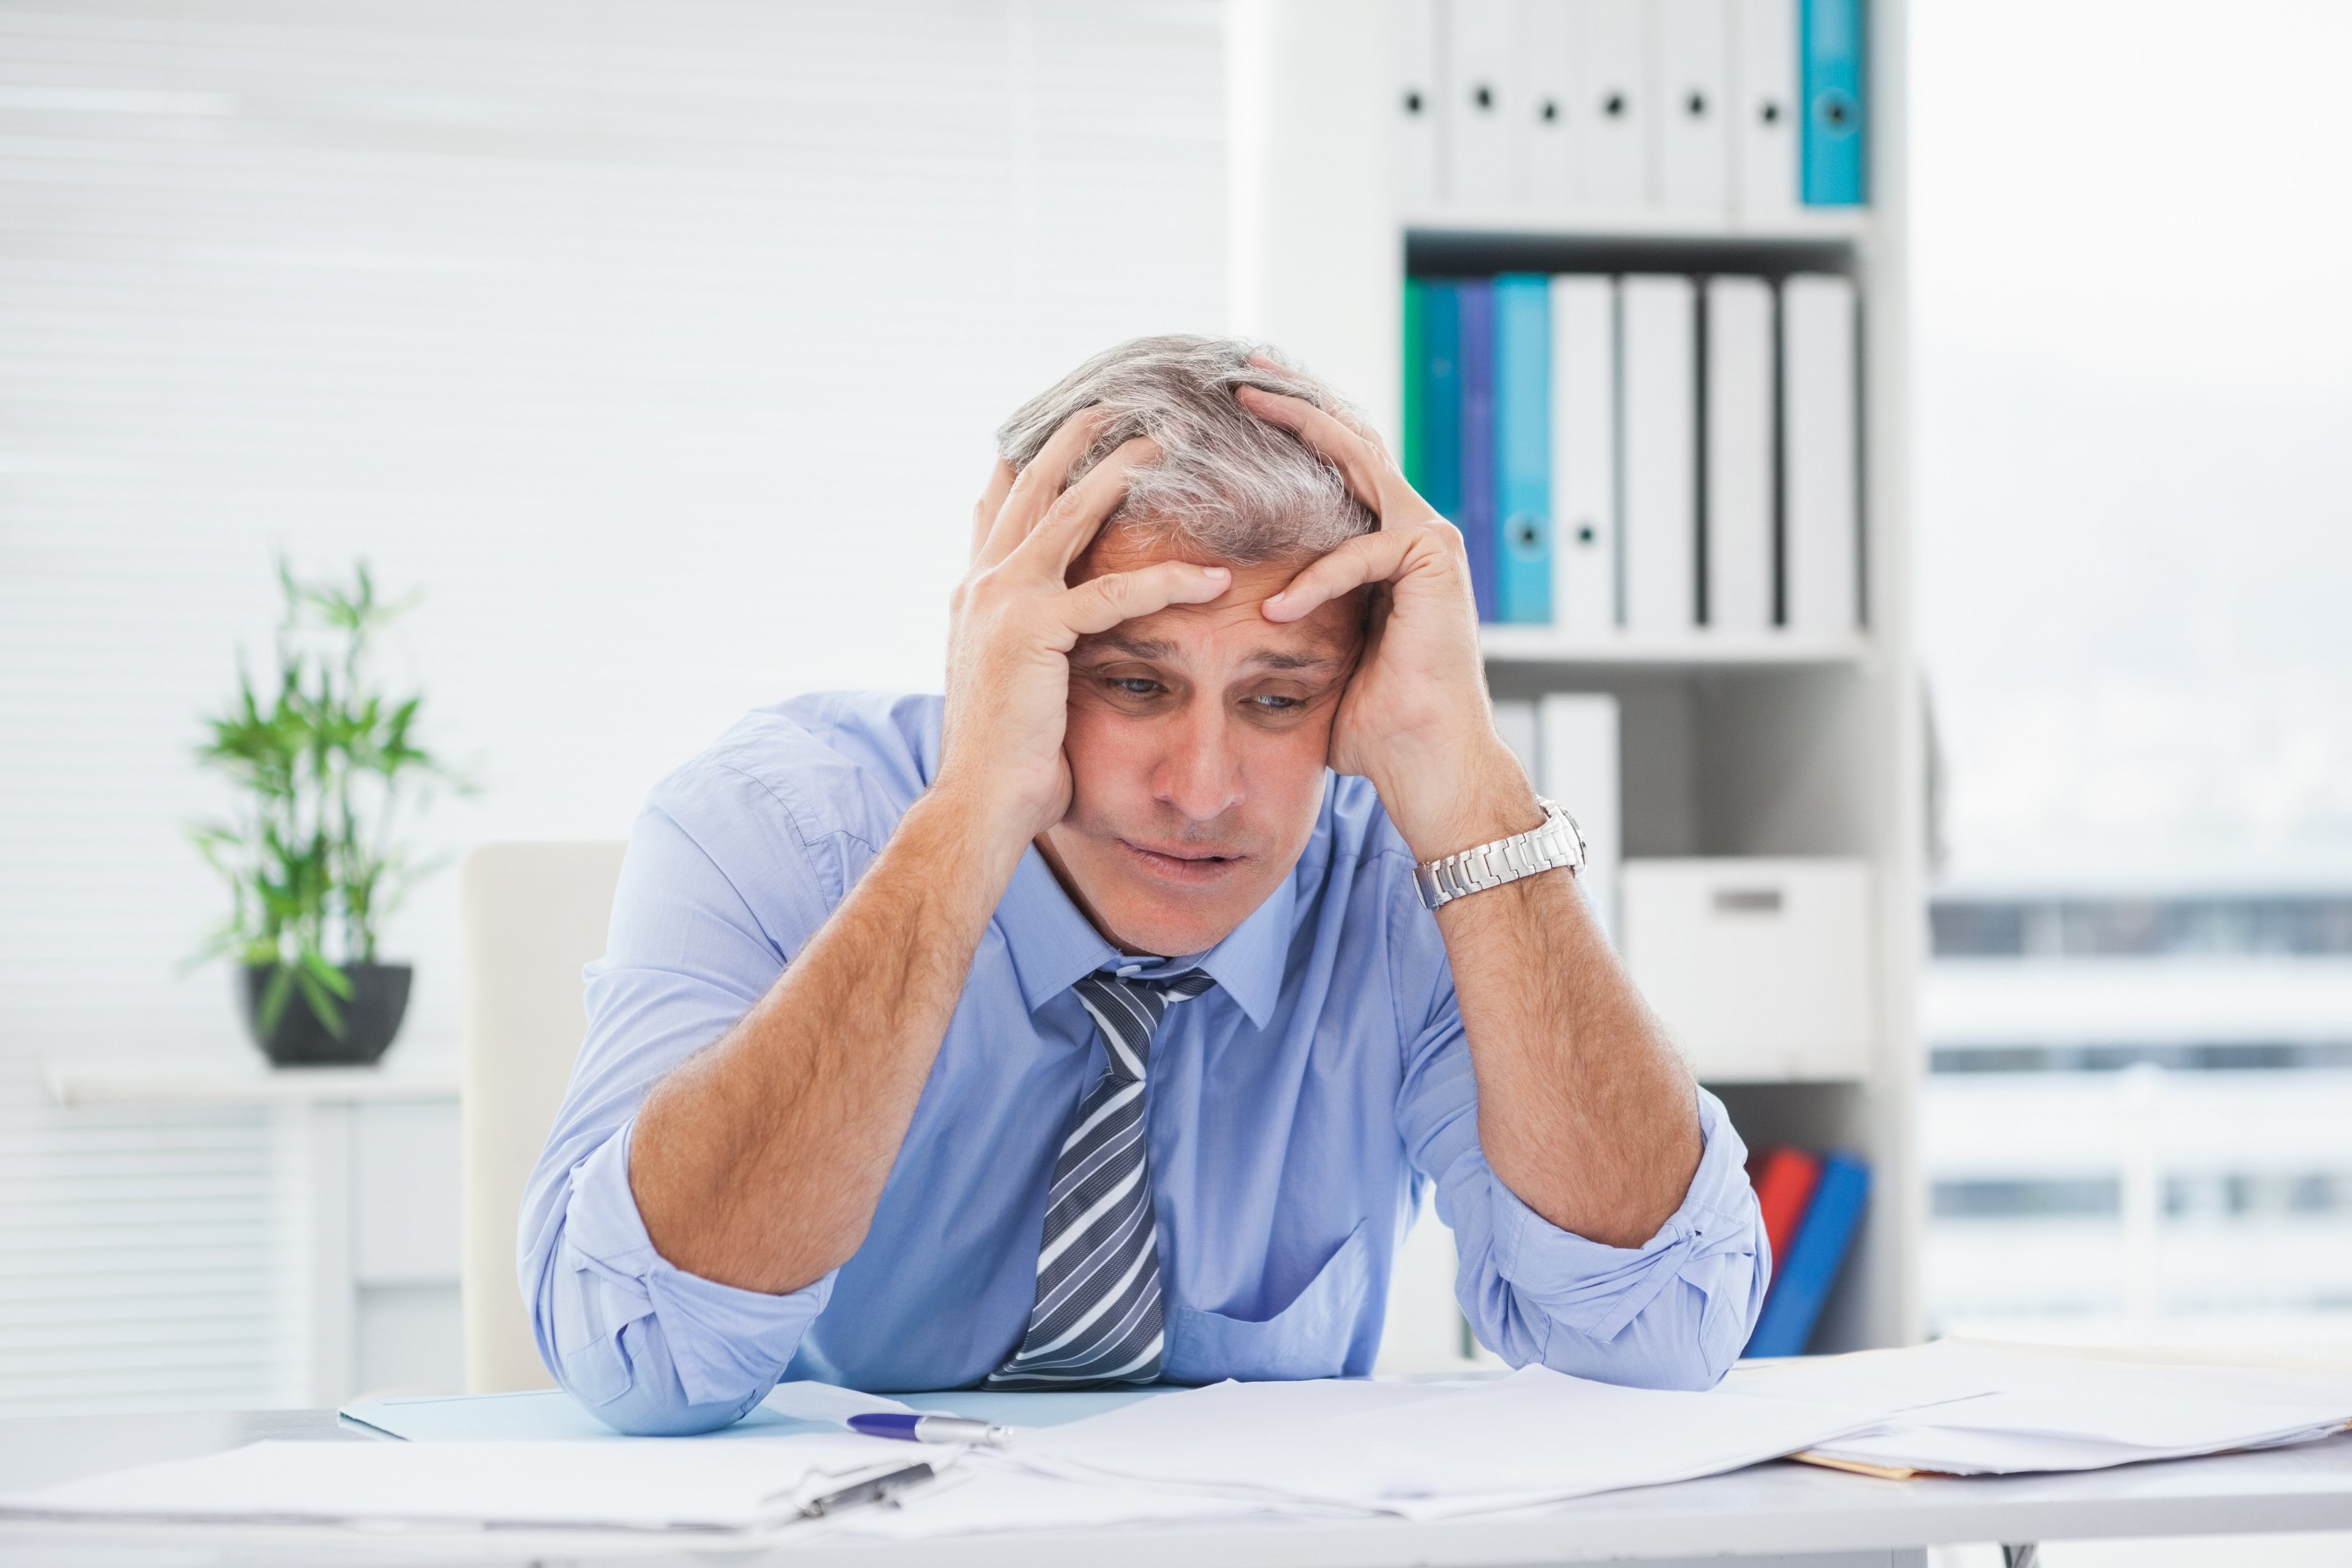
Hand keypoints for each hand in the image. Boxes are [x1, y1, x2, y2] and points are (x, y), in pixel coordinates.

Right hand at [938, 410, 1231, 846]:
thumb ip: (1028, 640)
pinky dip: (1167, 583)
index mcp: (975, 593)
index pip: (1000, 507)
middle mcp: (982, 585)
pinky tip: (1214, 580)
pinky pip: (1113, 593)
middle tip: (1114, 405)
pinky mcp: (1036, 632)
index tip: (1059, 426)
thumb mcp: (1011, 682)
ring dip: (1120, 474)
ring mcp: (1003, 602)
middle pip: (1033, 488)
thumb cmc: (1006, 760)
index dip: (1029, 463)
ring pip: (1070, 515)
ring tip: (1165, 446)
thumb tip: (1060, 629)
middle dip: (1075, 441)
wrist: (979, 803)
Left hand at [1238, 382, 1536, 860]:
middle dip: (1295, 402)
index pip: (1337, 468)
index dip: (1294, 429)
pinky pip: (1362, 555)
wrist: (1423, 760)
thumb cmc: (1370, 721)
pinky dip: (1317, 582)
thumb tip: (1231, 609)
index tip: (1241, 399)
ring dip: (1302, 430)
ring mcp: (1429, 541)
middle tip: (1242, 370)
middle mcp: (1413, 530)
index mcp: (1386, 546)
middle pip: (1350, 443)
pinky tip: (1279, 611)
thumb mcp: (1316, 652)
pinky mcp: (1435, 563)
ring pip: (1360, 463)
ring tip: (1248, 407)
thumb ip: (1294, 615)